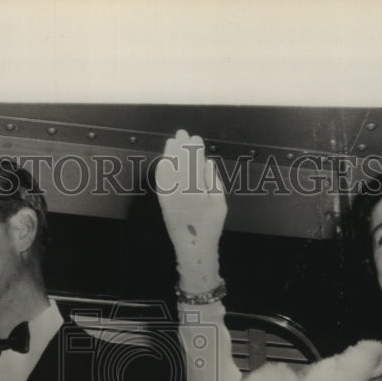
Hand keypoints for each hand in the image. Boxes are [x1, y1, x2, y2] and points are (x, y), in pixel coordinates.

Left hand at [155, 130, 226, 295]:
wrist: (193, 247)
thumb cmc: (210, 226)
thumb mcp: (220, 203)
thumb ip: (213, 181)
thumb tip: (207, 162)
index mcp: (197, 190)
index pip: (195, 163)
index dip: (194, 149)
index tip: (196, 139)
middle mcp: (181, 191)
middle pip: (180, 163)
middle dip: (181, 146)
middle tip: (182, 133)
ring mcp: (170, 196)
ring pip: (168, 170)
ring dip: (169, 154)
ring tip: (172, 141)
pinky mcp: (163, 202)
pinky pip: (161, 181)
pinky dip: (162, 169)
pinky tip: (164, 160)